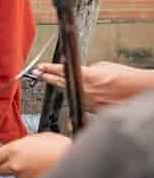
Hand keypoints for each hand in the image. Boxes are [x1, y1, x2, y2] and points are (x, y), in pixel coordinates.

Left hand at [0, 132, 71, 177]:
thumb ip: (20, 144)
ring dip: (21, 173)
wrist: (76, 162)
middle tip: (15, 161)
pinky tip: (42, 172)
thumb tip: (14, 148)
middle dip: (4, 166)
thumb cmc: (60, 147)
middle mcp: (15, 166)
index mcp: (13, 150)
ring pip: (15, 177)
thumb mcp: (36, 138)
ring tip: (36, 165)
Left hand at [36, 61, 150, 111]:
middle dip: (48, 77)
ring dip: (62, 87)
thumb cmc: (125, 77)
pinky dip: (79, 98)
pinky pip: (82, 103)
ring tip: (51, 81)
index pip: (61, 71)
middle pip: (60, 83)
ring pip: (70, 94)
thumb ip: (88, 70)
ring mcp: (88, 102)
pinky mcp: (94, 111)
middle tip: (38, 74)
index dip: (48, 68)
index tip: (39, 67)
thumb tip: (81, 73)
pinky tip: (77, 94)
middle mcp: (84, 90)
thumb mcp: (103, 66)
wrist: (139, 91)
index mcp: (86, 76)